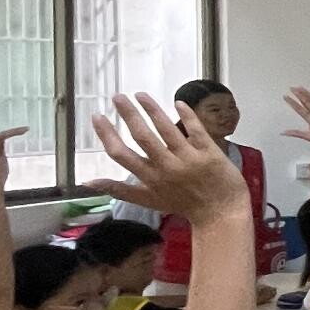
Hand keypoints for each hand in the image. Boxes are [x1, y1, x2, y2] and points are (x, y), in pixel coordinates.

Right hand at [0, 126, 28, 190]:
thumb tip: (2, 147)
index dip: (8, 137)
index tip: (20, 132)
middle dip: (12, 132)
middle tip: (26, 129)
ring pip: (1, 134)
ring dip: (15, 131)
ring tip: (27, 129)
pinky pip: (2, 135)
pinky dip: (13, 132)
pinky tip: (23, 130)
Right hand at [78, 93, 248, 222]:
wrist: (222, 214)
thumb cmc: (184, 206)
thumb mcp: (149, 200)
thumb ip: (119, 189)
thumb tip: (87, 182)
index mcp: (150, 178)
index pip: (121, 154)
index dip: (107, 134)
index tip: (97, 116)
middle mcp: (167, 167)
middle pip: (142, 136)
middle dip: (128, 114)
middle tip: (117, 97)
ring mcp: (189, 159)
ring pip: (167, 129)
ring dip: (152, 109)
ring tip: (140, 94)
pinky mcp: (209, 153)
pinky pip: (196, 130)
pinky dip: (187, 115)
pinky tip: (178, 102)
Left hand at [280, 87, 309, 149]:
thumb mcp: (308, 137)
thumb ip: (296, 133)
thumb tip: (282, 133)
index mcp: (309, 119)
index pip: (298, 108)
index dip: (292, 102)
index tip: (285, 96)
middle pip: (305, 102)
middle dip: (298, 95)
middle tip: (292, 88)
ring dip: (307, 94)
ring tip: (301, 88)